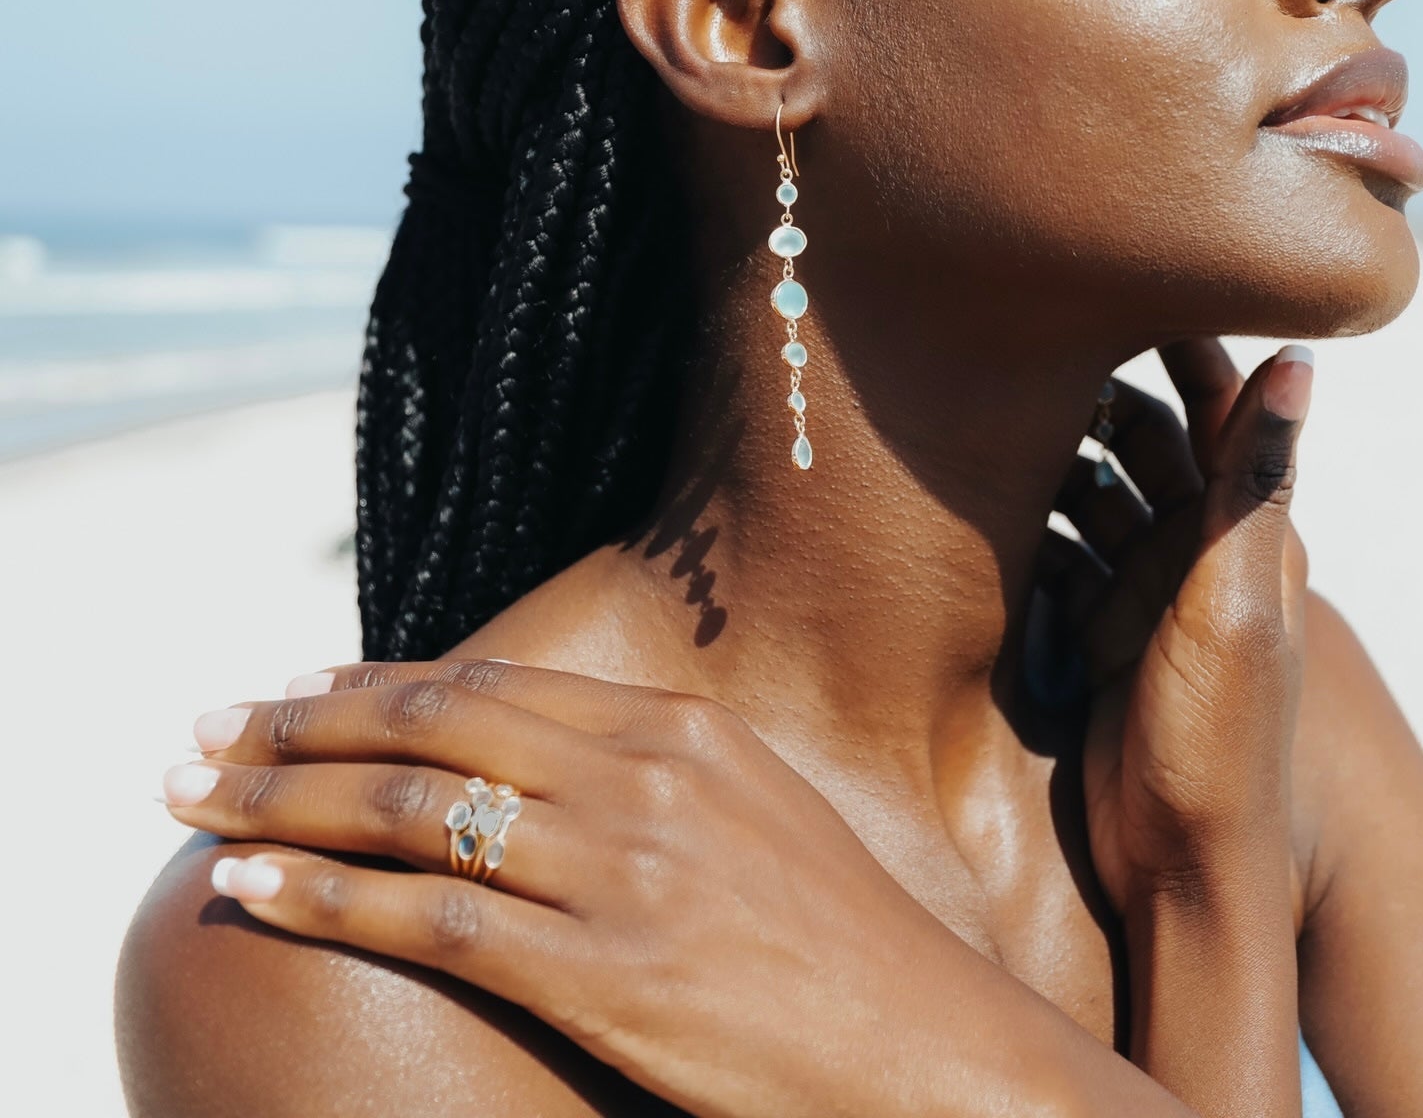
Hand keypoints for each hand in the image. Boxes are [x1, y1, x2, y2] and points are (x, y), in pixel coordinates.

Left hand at [160, 661, 1047, 1117]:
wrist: (923, 1045)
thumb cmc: (837, 940)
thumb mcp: (751, 811)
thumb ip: (647, 772)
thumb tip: (537, 759)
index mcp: (678, 728)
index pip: (489, 685)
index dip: (373, 684)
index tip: (293, 686)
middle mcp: (641, 775)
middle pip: (432, 728)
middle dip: (299, 726)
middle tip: (205, 727)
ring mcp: (620, 867)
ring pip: (411, 811)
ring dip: (281, 801)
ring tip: (192, 793)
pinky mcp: (602, 967)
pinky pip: (428, 917)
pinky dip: (321, 898)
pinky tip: (246, 887)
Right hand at [1039, 337, 1313, 918]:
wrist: (1182, 859)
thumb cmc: (1221, 739)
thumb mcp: (1236, 605)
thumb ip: (1254, 488)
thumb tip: (1300, 363)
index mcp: (1245, 533)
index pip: (1222, 412)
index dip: (1187, 346)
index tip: (1132, 279)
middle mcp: (1196, 552)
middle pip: (1145, 444)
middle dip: (1096, 391)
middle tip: (1024, 339)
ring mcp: (1145, 591)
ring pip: (1092, 495)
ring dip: (1049, 456)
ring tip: (985, 411)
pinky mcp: (1101, 628)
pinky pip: (1058, 553)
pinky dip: (1025, 524)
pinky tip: (977, 501)